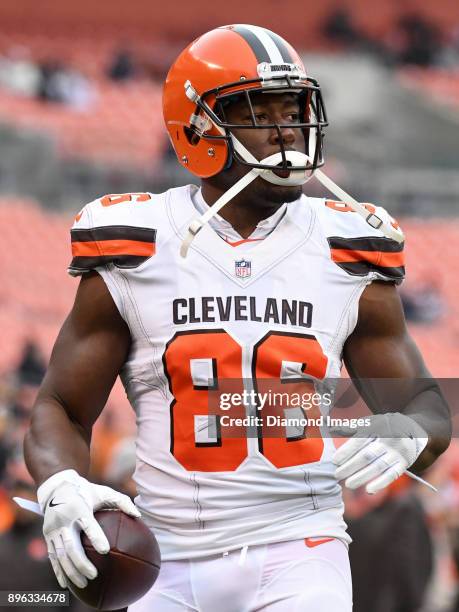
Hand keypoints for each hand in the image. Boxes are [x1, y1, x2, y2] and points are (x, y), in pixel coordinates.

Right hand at [37, 469, 140, 588]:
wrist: (58, 487)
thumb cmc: (87, 491)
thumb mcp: (104, 492)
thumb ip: (122, 502)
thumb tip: (138, 515)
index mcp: (79, 508)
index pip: (88, 525)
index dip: (96, 537)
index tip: (105, 550)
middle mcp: (64, 520)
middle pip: (71, 546)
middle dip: (81, 563)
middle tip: (94, 575)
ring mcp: (53, 529)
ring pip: (61, 555)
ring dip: (71, 571)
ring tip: (84, 584)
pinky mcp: (48, 536)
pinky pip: (53, 556)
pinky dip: (58, 571)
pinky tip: (66, 584)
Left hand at [332, 413, 427, 494]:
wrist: (414, 430)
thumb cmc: (385, 427)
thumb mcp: (371, 422)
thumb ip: (352, 427)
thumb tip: (332, 429)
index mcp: (377, 426)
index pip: (359, 441)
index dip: (346, 451)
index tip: (335, 461)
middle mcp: (388, 439)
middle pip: (367, 455)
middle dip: (350, 466)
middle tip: (337, 475)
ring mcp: (397, 452)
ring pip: (378, 466)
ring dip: (362, 477)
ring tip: (348, 484)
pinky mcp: (404, 463)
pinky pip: (392, 475)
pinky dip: (380, 483)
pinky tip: (369, 490)